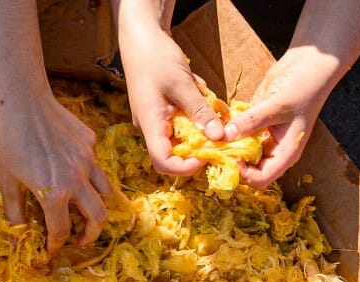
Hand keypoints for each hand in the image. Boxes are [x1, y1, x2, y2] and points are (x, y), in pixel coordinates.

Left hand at [0, 90, 111, 255]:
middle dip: (91, 234)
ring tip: (84, 208)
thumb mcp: (6, 180)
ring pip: (105, 192)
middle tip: (81, 239)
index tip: (52, 249)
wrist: (20, 98)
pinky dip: (88, 174)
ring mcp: (87, 160)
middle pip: (97, 217)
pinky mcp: (90, 142)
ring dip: (97, 205)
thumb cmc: (8, 140)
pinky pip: (95, 165)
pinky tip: (71, 168)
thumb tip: (16, 238)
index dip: (56, 244)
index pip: (61, 230)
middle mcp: (76, 180)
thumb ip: (15, 212)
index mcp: (53, 194)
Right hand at [119, 19, 223, 174]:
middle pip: (173, 153)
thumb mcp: (182, 84)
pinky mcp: (162, 111)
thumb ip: (200, 111)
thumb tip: (219, 136)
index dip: (184, 167)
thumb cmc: (156, 57)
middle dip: (197, 145)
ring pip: (181, 135)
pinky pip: (182, 120)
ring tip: (203, 96)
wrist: (140, 36)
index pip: (163, 162)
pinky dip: (195, 110)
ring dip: (198, 123)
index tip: (206, 156)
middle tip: (216, 129)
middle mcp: (151, 127)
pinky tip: (196, 88)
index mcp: (150, 124)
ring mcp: (156, 119)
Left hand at [224, 49, 330, 188]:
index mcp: (285, 154)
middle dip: (231, 162)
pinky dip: (228, 133)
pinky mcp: (255, 124)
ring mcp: (264, 138)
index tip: (228, 157)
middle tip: (214, 148)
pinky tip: (217, 124)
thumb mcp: (277, 105)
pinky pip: (238, 135)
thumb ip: (251, 121)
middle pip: (248, 171)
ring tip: (213, 137)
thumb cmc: (303, 88)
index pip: (261, 179)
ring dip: (227, 148)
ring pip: (241, 154)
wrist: (309, 65)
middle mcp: (274, 150)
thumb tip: (226, 135)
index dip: (242, 174)